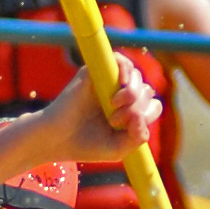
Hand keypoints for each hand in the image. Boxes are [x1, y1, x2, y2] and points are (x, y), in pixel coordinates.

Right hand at [44, 51, 158, 166]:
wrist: (57, 139)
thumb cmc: (86, 146)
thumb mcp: (118, 148)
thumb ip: (137, 137)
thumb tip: (142, 115)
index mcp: (128, 113)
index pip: (152, 106)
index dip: (148, 114)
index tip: (130, 128)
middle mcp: (121, 95)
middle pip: (146, 90)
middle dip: (137, 107)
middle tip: (115, 121)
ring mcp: (108, 82)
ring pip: (136, 76)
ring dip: (132, 93)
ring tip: (114, 106)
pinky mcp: (95, 72)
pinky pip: (120, 60)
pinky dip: (126, 70)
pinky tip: (121, 85)